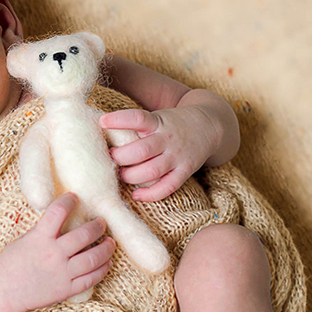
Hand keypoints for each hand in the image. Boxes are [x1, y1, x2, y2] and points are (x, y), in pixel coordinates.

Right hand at [0, 193, 115, 311]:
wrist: (2, 293)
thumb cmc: (9, 265)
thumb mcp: (23, 241)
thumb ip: (43, 232)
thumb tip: (62, 222)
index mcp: (39, 239)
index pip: (58, 212)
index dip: (68, 201)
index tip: (74, 197)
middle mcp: (53, 255)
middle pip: (84, 235)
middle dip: (97, 227)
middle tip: (101, 223)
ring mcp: (62, 273)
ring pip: (93, 258)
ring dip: (106, 248)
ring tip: (110, 242)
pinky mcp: (66, 289)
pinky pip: (91, 278)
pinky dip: (102, 269)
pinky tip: (106, 263)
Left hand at [100, 106, 219, 201]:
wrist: (210, 125)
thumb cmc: (172, 123)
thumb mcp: (157, 117)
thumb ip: (136, 126)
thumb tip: (101, 134)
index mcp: (158, 122)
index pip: (138, 118)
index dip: (119, 120)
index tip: (102, 122)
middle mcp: (167, 139)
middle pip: (140, 151)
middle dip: (120, 157)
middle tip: (110, 158)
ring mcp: (177, 157)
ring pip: (151, 171)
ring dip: (131, 176)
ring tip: (121, 175)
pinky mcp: (185, 171)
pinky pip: (167, 187)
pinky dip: (150, 194)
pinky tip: (136, 194)